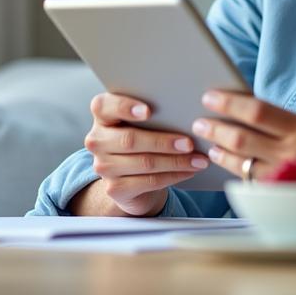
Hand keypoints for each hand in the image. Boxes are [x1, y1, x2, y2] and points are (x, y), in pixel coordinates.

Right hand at [76, 92, 209, 215]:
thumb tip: (186, 111)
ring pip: (144, 163)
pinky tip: (189, 171)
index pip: (103, 106)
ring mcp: (103, 166)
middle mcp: (97, 140)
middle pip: (130, 139)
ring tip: (199, 159)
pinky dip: (173, 176)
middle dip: (163, 142)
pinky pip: (149, 181)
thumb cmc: (142, 138)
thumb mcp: (142, 122)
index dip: (124, 107)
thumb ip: (152, 112)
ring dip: (176, 161)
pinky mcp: (115, 188)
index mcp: (102, 115)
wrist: (131, 177)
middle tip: (189, 143)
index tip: (148, 111)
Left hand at [193, 90, 295, 180]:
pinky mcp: (285, 194)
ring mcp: (289, 176)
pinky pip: (253, 182)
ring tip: (210, 143)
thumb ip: (287, 118)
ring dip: (221, 152)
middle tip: (199, 122)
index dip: (229, 103)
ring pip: (242, 164)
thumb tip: (249, 109)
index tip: (209, 96)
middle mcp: (294, 152)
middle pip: (243, 138)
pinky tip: (226, 160)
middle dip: (215, 128)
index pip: (257, 111)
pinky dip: (235, 170)